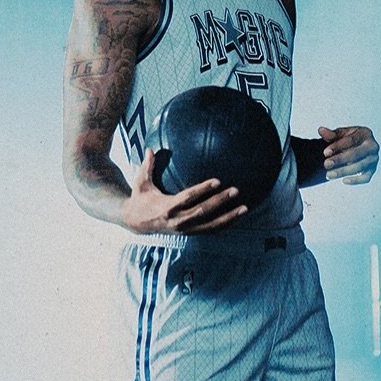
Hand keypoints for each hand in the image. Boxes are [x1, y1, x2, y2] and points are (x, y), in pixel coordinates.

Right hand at [122, 150, 247, 233]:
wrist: (136, 222)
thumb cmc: (141, 198)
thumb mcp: (140, 183)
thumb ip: (146, 166)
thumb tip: (150, 148)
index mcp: (167, 207)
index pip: (188, 198)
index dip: (203, 190)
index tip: (218, 181)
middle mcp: (178, 220)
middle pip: (203, 211)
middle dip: (220, 201)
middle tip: (235, 190)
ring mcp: (185, 229)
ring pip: (210, 225)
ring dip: (228, 217)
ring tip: (244, 208)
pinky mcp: (190, 233)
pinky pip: (210, 230)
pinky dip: (225, 225)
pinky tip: (237, 217)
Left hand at [319, 125, 378, 184]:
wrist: (358, 146)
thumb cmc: (349, 139)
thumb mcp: (340, 134)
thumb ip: (331, 134)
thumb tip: (321, 130)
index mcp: (365, 133)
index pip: (351, 140)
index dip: (338, 146)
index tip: (326, 152)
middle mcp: (372, 146)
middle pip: (355, 154)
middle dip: (340, 160)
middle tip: (326, 164)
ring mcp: (373, 159)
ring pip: (359, 167)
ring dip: (343, 171)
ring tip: (329, 175)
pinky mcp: (372, 170)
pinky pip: (365, 178)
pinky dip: (356, 180)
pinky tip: (344, 180)